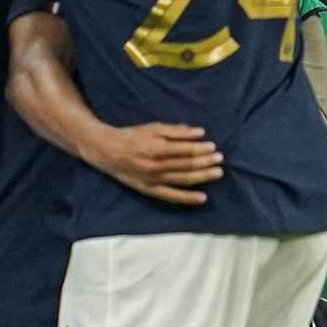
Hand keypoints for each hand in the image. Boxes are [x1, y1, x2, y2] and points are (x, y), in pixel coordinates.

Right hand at [95, 121, 224, 206]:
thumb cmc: (132, 136)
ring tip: (218, 173)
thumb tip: (200, 132)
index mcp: (157, 148)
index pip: (185, 150)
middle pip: (186, 165)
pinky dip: (187, 198)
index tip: (213, 147)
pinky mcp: (149, 190)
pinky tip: (202, 198)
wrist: (106, 151)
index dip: (201, 149)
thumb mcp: (153, 128)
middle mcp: (155, 166)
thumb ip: (176, 131)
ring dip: (202, 177)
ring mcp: (153, 180)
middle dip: (206, 162)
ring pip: (182, 180)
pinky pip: (171, 196)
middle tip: (220, 159)